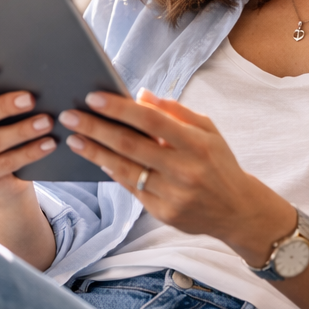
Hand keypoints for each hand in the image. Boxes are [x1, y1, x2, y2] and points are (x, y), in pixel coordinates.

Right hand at [0, 67, 56, 201]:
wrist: (4, 174)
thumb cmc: (1, 128)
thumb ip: (1, 93)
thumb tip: (30, 75)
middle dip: (3, 106)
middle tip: (30, 99)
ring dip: (21, 131)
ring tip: (46, 122)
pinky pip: (3, 164)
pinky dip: (29, 153)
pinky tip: (48, 144)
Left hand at [58, 90, 293, 263]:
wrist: (238, 210)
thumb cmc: (219, 163)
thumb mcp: (208, 130)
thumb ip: (176, 111)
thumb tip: (141, 95)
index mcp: (197, 143)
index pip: (151, 120)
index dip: (120, 108)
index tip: (92, 98)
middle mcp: (185, 169)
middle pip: (131, 145)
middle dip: (96, 129)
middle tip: (70, 116)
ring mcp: (174, 194)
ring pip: (125, 170)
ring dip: (95, 153)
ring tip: (74, 139)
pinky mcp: (165, 213)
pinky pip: (132, 189)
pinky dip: (113, 172)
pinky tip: (96, 159)